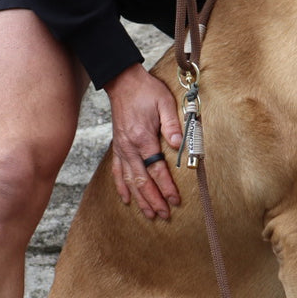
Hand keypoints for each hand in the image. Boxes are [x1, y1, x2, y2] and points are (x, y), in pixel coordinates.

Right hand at [102, 64, 183, 219]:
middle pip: (142, 181)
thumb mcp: (164, 102)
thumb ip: (172, 124)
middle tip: (165, 215)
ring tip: (150, 214)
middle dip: (154, 200)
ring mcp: (121, 149)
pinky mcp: (118, 147)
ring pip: (129, 180)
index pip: (157, 169)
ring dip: (140, 199)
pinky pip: (117, 172)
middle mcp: (129, 147)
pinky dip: (121, 187)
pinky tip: (126, 199)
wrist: (122, 82)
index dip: (166, 187)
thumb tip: (178, 144)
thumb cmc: (146, 91)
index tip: (175, 200)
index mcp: (142, 138)